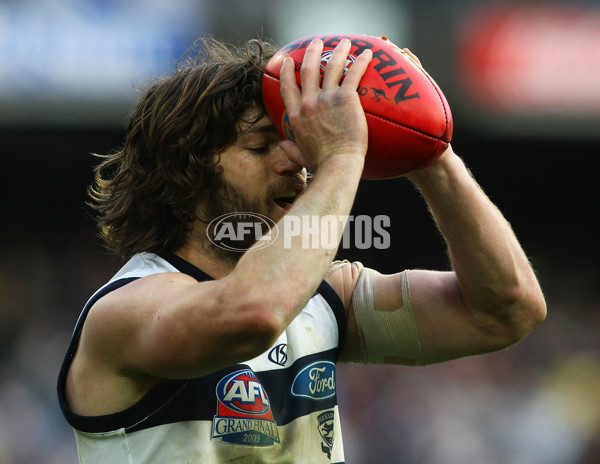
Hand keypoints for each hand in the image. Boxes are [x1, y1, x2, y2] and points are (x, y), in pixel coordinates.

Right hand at [279, 38, 372, 170]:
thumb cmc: (322, 164)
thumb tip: (283, 147)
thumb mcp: (300, 156)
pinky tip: (367, 54)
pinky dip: (360, 62)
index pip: (287, 87)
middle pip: (307, 69)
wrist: (338, 164)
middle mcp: (308, 103)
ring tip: (342, 42)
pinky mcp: (345, 98)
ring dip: (336, 50)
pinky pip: (353, 73)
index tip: (287, 62)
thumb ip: (291, 150)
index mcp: (297, 115)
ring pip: (330, 66)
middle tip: (315, 43)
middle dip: (311, 52)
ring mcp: (326, 99)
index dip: (286, 72)